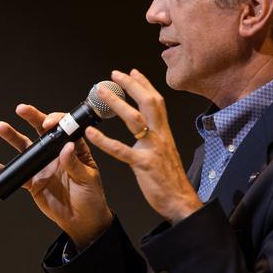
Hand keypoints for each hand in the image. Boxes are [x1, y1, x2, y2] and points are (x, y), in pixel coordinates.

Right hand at [0, 104, 112, 247]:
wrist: (82, 221)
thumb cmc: (91, 198)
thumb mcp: (88, 179)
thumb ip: (74, 164)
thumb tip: (67, 148)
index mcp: (74, 149)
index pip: (64, 128)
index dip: (56, 121)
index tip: (48, 122)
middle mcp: (56, 154)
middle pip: (42, 132)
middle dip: (32, 118)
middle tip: (21, 109)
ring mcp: (44, 166)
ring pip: (26, 149)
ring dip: (13, 137)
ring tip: (1, 127)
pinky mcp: (34, 181)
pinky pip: (18, 174)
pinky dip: (6, 170)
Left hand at [83, 69, 201, 222]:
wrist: (181, 201)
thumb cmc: (171, 179)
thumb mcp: (166, 152)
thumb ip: (157, 137)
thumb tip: (149, 127)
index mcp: (164, 133)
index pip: (156, 101)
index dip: (144, 84)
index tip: (133, 71)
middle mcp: (160, 136)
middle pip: (148, 102)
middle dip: (132, 85)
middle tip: (114, 74)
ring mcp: (152, 149)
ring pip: (135, 120)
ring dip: (117, 103)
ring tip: (101, 93)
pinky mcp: (143, 165)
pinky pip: (121, 150)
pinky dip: (104, 140)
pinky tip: (91, 132)